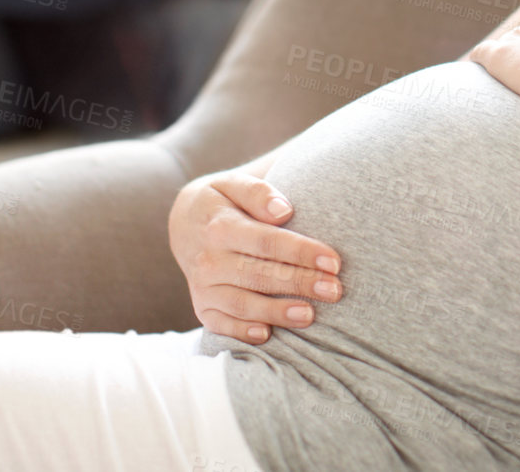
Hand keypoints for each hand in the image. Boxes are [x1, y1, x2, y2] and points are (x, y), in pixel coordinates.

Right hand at [167, 169, 343, 344]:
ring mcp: (203, 287)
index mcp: (220, 226)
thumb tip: (284, 211)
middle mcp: (209, 260)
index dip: (301, 252)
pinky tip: (267, 335)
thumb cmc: (222, 202)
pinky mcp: (202, 307)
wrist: (184, 223)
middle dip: (300, 283)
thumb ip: (258, 193)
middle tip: (334, 291)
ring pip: (242, 304)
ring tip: (310, 315)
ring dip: (276, 312)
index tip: (334, 261)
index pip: (266, 241)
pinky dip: (242, 332)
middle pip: (259, 275)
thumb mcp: (234, 184)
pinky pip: (220, 325)